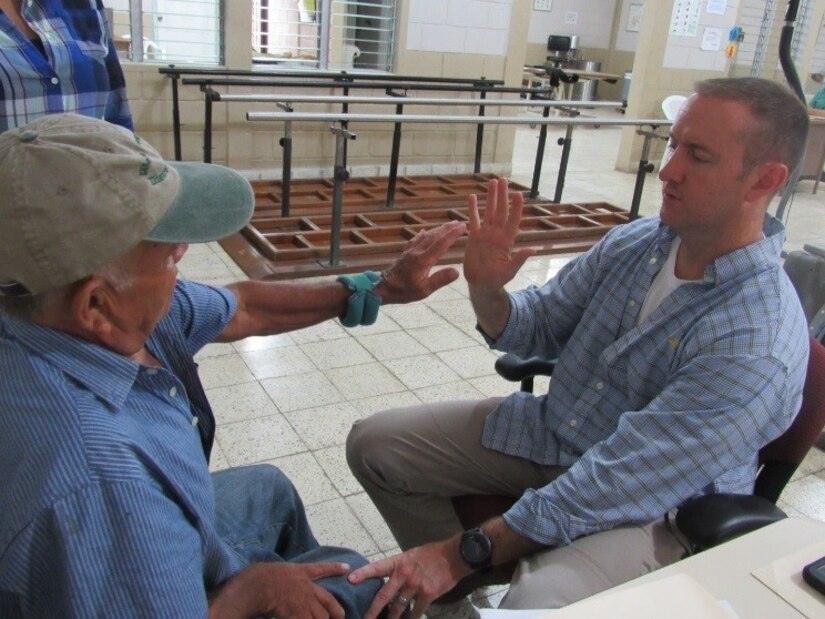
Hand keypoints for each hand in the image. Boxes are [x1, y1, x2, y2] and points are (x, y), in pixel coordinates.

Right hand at [208, 561, 349, 618]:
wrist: (259, 585)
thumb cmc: (261, 578)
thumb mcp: (277, 571)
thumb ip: (285, 577)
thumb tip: (285, 582)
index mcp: (300, 572)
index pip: (321, 569)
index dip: (334, 568)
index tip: (347, 567)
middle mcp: (307, 587)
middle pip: (328, 599)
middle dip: (336, 609)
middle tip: (342, 616)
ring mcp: (305, 601)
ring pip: (321, 616)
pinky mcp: (299, 613)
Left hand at [347, 540, 469, 618]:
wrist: (454, 557)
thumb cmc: (432, 554)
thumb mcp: (412, 555)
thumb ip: (399, 567)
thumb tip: (389, 579)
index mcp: (399, 562)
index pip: (377, 567)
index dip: (363, 574)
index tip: (350, 580)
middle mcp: (404, 574)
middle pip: (384, 595)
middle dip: (372, 610)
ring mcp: (415, 585)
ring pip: (398, 607)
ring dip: (392, 617)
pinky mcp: (427, 595)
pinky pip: (416, 611)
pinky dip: (412, 617)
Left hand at [376, 220, 465, 304]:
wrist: (383, 288)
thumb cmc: (404, 291)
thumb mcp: (424, 290)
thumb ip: (440, 280)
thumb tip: (456, 271)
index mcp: (423, 260)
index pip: (441, 244)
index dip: (453, 234)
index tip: (463, 227)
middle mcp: (416, 252)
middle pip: (434, 236)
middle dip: (448, 228)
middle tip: (459, 222)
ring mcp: (410, 251)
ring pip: (425, 236)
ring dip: (438, 229)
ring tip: (447, 225)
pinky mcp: (405, 253)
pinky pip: (415, 239)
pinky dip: (423, 234)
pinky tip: (425, 231)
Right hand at [463, 178, 536, 293]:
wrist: (482, 285)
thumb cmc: (497, 280)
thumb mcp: (510, 271)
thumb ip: (519, 259)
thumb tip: (533, 250)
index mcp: (507, 241)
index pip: (513, 220)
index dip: (516, 208)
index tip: (518, 194)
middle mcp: (497, 234)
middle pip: (501, 210)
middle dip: (502, 195)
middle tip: (503, 179)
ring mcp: (485, 234)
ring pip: (489, 211)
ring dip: (491, 197)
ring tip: (492, 182)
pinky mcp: (474, 237)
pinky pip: (473, 220)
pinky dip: (472, 208)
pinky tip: (472, 197)